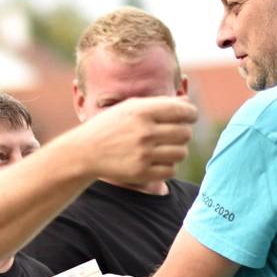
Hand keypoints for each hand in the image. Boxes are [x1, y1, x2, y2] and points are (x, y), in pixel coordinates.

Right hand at [71, 96, 195, 185]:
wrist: (85, 151)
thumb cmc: (111, 126)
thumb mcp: (131, 108)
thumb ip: (160, 104)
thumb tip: (188, 103)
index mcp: (142, 111)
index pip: (184, 112)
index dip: (191, 114)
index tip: (188, 117)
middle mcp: (144, 132)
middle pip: (185, 133)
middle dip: (183, 133)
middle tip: (173, 134)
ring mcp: (143, 154)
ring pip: (181, 153)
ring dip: (176, 150)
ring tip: (165, 147)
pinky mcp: (141, 173)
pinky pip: (171, 170)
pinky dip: (167, 166)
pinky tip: (156, 160)